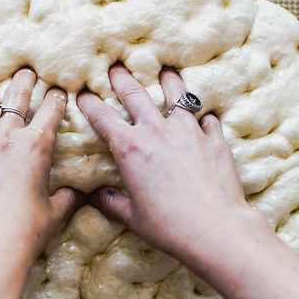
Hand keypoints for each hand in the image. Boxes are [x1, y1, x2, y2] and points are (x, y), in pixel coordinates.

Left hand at [0, 69, 79, 272]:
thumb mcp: (55, 213)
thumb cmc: (25, 233)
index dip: (56, 98)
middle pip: (15, 97)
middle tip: (26, 73)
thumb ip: (66, 197)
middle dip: (23, 81)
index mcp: (35, 146)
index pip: (50, 110)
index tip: (58, 94)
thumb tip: (75, 193)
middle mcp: (4, 139)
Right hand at [78, 65, 256, 264]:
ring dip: (168, 81)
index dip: (90, 104)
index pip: (103, 117)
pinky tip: (202, 117)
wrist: (214, 229)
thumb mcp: (132, 217)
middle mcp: (157, 131)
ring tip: (166, 73)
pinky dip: (201, 116)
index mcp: (130, 149)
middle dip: (122, 79)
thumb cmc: (168, 226)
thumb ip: (111, 202)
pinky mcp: (214, 138)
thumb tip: (96, 196)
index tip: (83, 96)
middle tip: (116, 69)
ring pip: (177, 94)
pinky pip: (206, 118)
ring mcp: (189, 131)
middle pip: (135, 94)